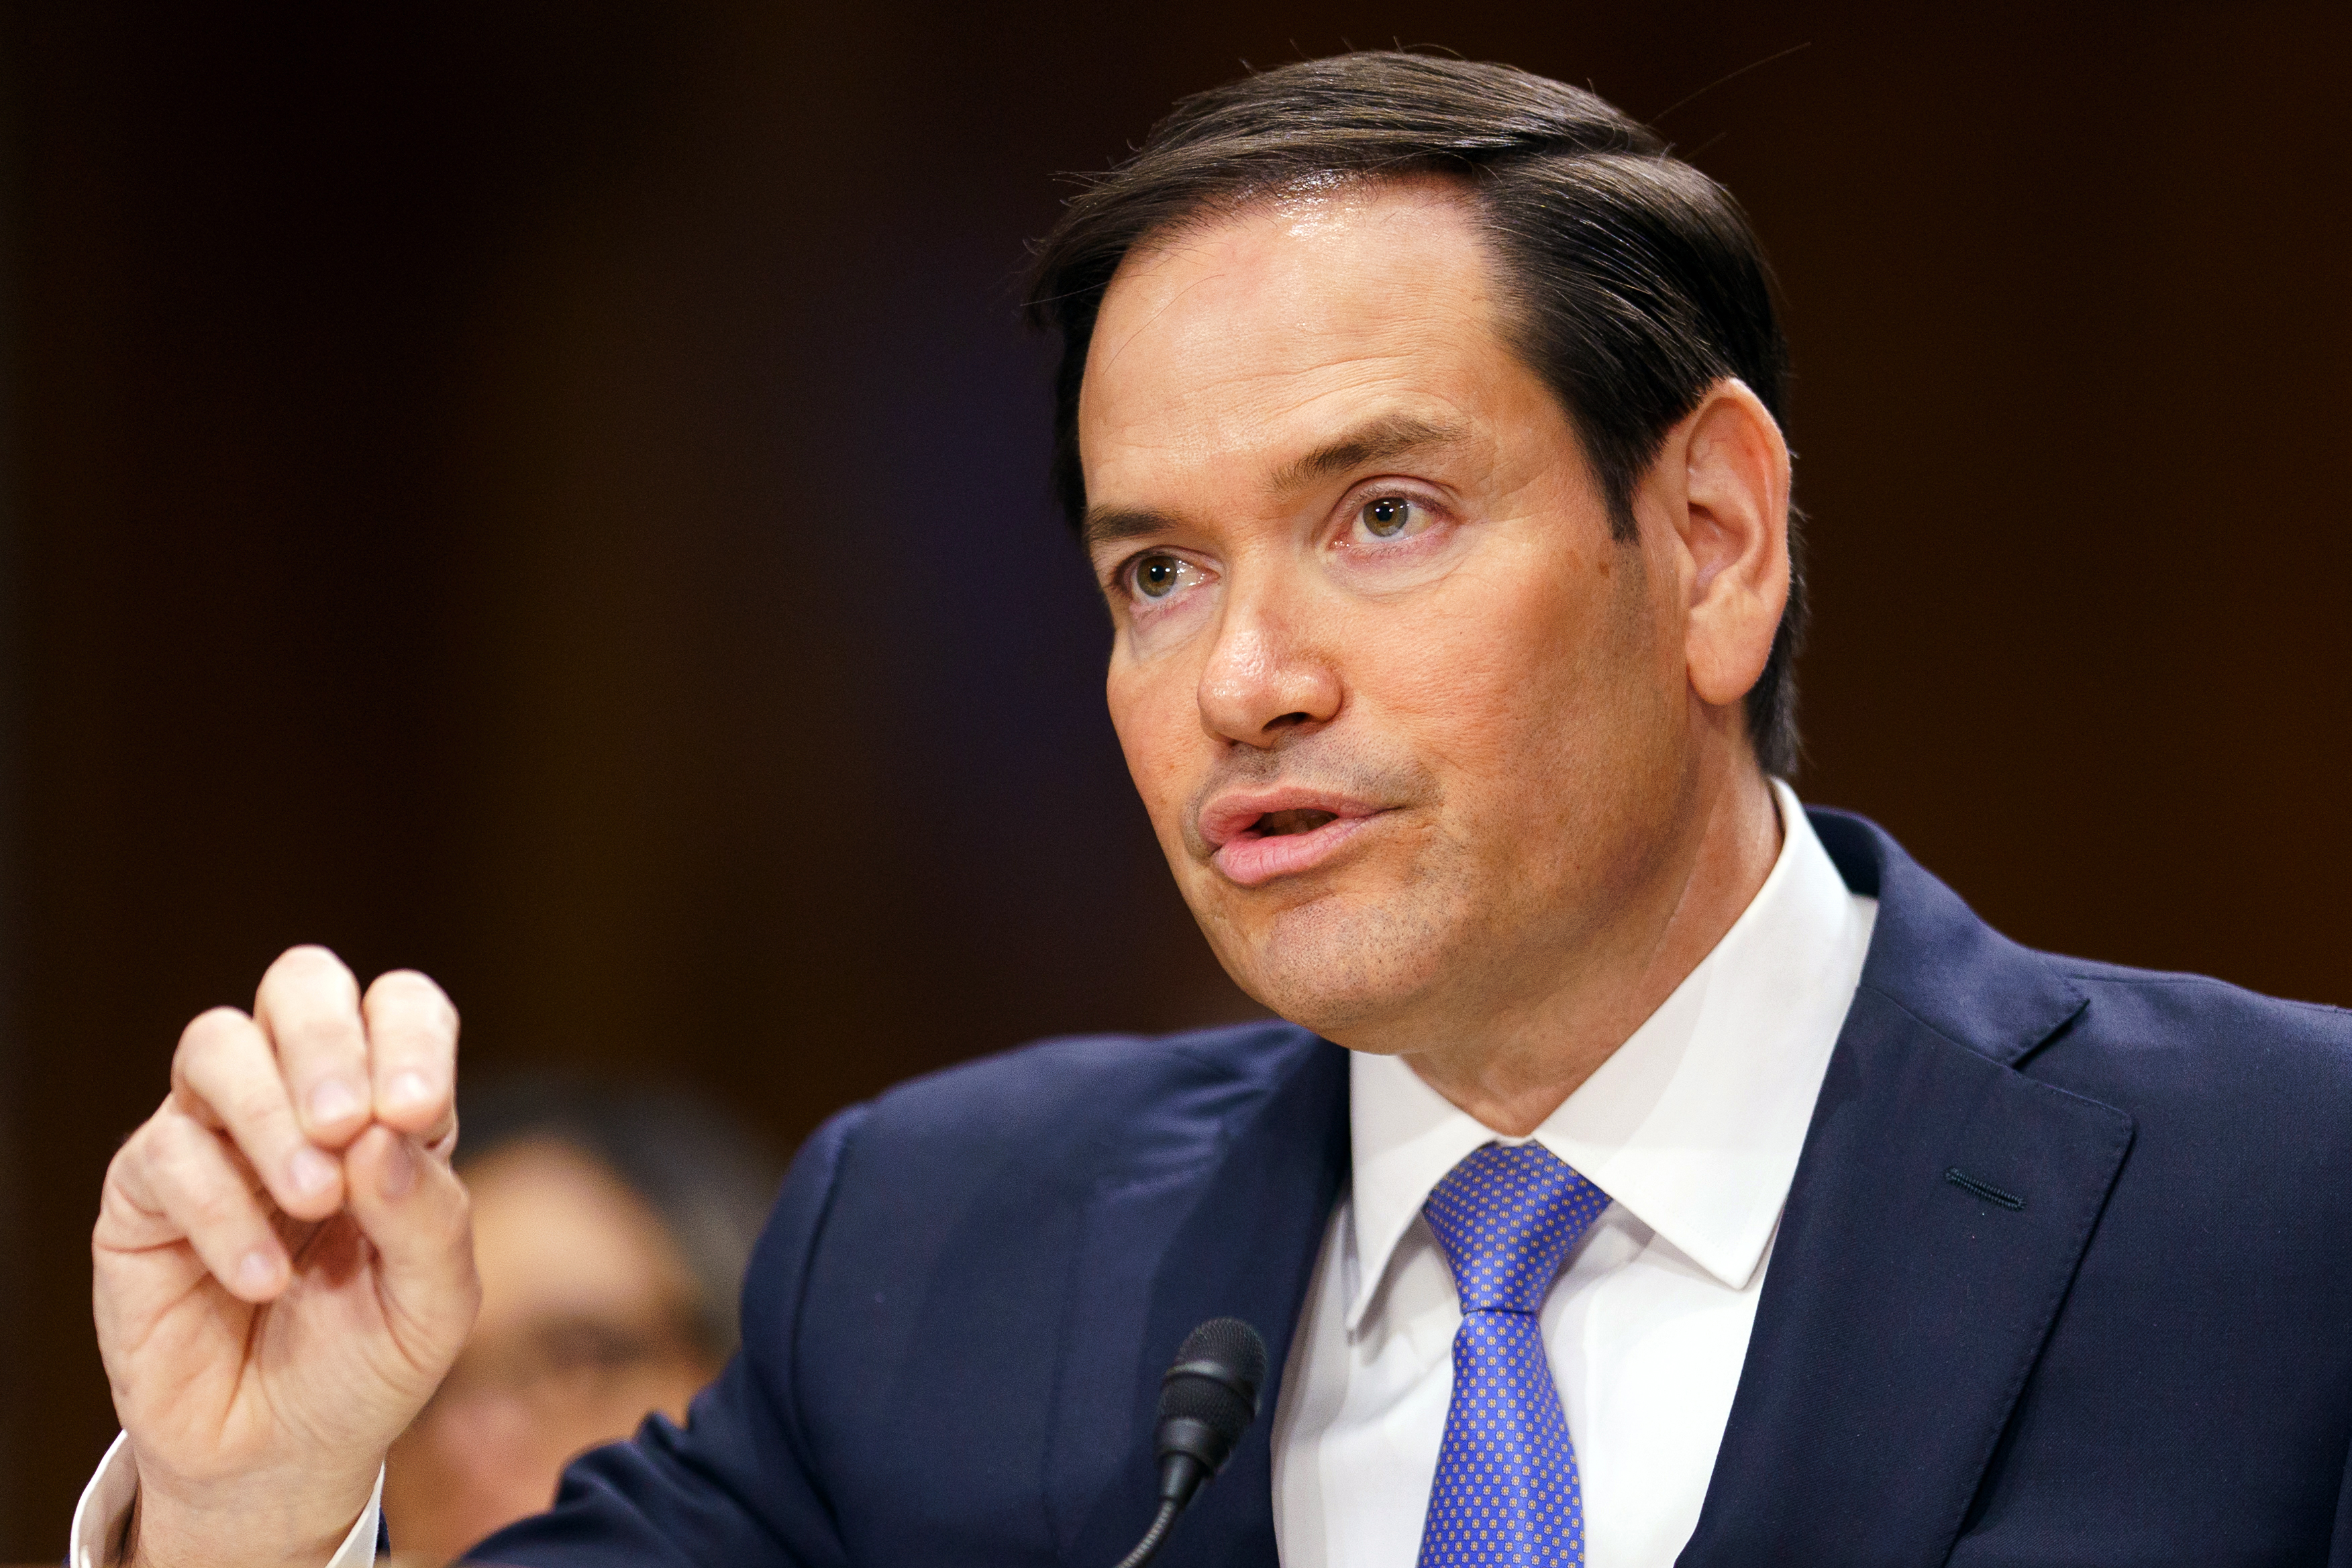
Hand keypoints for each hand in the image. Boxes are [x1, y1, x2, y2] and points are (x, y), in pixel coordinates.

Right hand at [93, 947, 479, 1567]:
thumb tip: (386, 1136)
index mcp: (387, 1107)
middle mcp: (300, 1100)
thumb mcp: (434, 1304)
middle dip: (328, 1040)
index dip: (409, 1037)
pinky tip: (263, 1280)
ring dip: (270, 1113)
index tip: (417, 1111)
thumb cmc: (368, 1362)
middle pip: (300, 984)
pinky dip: (222, 1212)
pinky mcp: (144, 1193)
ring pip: (217, 1043)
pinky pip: (166, 1152)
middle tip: (351, 1123)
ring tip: (311, 1201)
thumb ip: (429, 1216)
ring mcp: (217, 1136)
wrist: (283, 1456)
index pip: (399, 1008)